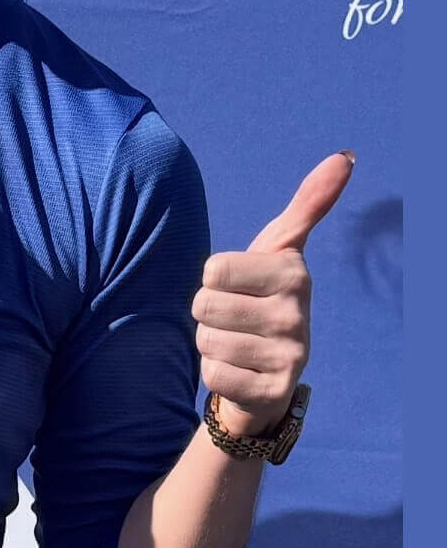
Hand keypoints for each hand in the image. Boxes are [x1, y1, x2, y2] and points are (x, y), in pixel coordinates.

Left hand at [191, 151, 354, 438]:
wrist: (266, 375)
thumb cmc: (263, 298)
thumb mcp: (279, 248)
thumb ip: (308, 203)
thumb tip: (345, 155)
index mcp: (295, 273)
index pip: (212, 268)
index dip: (215, 280)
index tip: (242, 288)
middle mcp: (299, 315)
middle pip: (204, 303)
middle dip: (209, 314)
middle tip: (237, 320)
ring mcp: (290, 357)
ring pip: (205, 339)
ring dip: (211, 344)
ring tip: (238, 345)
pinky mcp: (271, 392)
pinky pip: (212, 374)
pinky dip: (216, 374)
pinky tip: (240, 373)